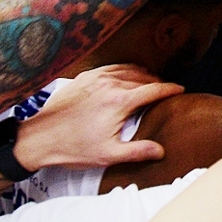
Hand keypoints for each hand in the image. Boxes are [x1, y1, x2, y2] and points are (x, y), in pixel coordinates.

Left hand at [12, 65, 180, 170]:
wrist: (40, 137)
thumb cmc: (73, 148)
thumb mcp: (109, 155)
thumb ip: (138, 151)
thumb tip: (161, 150)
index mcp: (120, 101)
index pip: (154, 89)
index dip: (170, 89)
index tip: (181, 90)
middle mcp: (110, 83)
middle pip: (143, 77)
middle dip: (158, 83)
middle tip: (167, 90)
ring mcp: (95, 77)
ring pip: (128, 69)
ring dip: (142, 75)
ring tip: (150, 82)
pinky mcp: (84, 77)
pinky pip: (111, 67)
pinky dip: (124, 70)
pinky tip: (126, 77)